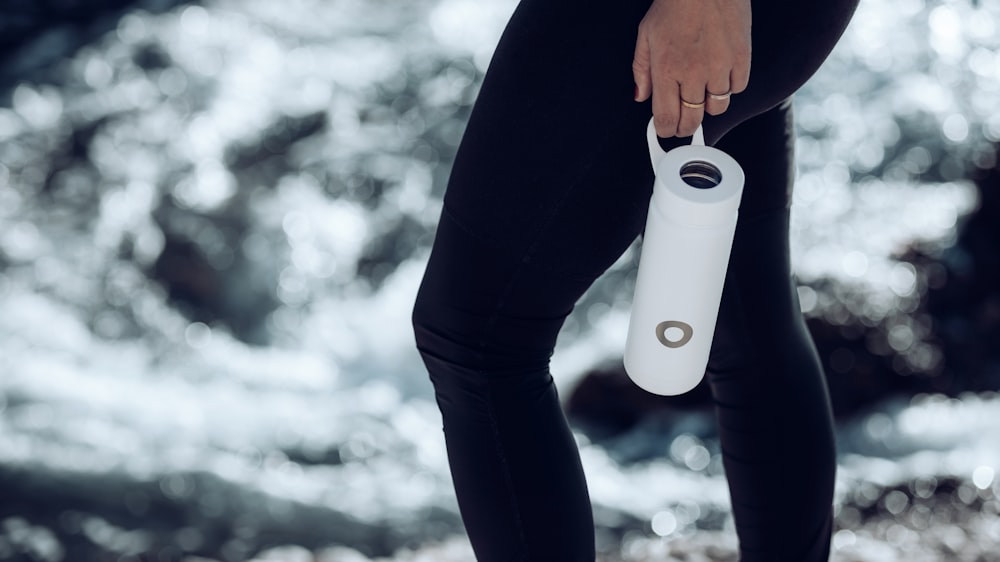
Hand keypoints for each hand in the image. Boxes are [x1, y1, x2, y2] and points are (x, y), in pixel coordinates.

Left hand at [633, 0, 750, 137]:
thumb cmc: (675, 4)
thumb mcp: (645, 35)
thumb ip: (641, 70)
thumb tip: (641, 96)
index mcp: (666, 70)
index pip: (665, 119)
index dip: (665, 130)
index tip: (665, 129)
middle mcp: (693, 73)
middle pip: (692, 120)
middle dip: (685, 127)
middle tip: (683, 121)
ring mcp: (720, 67)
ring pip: (717, 108)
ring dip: (708, 106)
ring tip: (701, 92)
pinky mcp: (741, 58)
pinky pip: (738, 89)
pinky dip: (730, 88)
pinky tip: (720, 77)